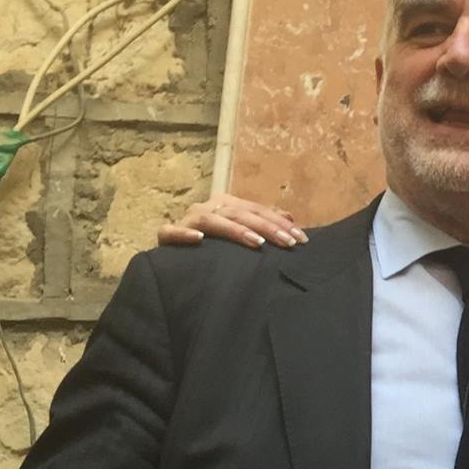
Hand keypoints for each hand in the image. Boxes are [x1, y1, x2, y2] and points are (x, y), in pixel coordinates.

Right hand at [156, 195, 307, 249]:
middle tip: (288, 243)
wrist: (177, 263)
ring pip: (211, 220)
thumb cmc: (216, 249)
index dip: (280, 223)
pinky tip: (200, 240)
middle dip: (267, 227)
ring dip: (235, 230)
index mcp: (226, 205)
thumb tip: (289, 217)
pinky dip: (184, 235)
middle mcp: (207, 208)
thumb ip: (263, 224)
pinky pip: (171, 232)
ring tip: (257, 243)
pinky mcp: (166, 236)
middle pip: (239, 213)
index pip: (256, 210)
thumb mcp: (243, 234)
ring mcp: (187, 221)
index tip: (302, 240)